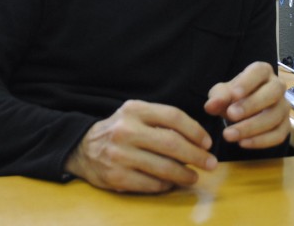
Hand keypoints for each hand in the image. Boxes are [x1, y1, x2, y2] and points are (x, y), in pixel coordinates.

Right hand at [64, 100, 217, 192]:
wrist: (83, 148)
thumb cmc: (119, 130)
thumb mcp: (136, 114)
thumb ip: (161, 121)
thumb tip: (197, 138)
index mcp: (134, 110)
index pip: (173, 117)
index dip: (195, 131)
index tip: (207, 143)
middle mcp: (126, 130)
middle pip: (171, 143)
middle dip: (196, 156)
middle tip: (210, 163)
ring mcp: (120, 154)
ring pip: (163, 167)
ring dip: (185, 174)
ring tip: (194, 176)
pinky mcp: (116, 177)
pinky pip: (150, 184)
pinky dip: (166, 185)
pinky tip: (172, 183)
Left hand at [204, 61, 289, 149]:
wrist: (243, 111)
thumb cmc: (234, 96)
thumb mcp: (222, 93)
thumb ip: (218, 97)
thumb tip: (210, 105)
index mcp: (262, 72)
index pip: (259, 71)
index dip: (247, 82)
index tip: (233, 94)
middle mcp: (277, 86)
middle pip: (273, 92)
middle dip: (252, 104)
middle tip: (231, 115)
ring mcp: (284, 107)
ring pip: (275, 116)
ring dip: (252, 127)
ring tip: (229, 135)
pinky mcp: (285, 126)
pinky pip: (279, 135)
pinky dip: (261, 141)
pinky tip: (242, 143)